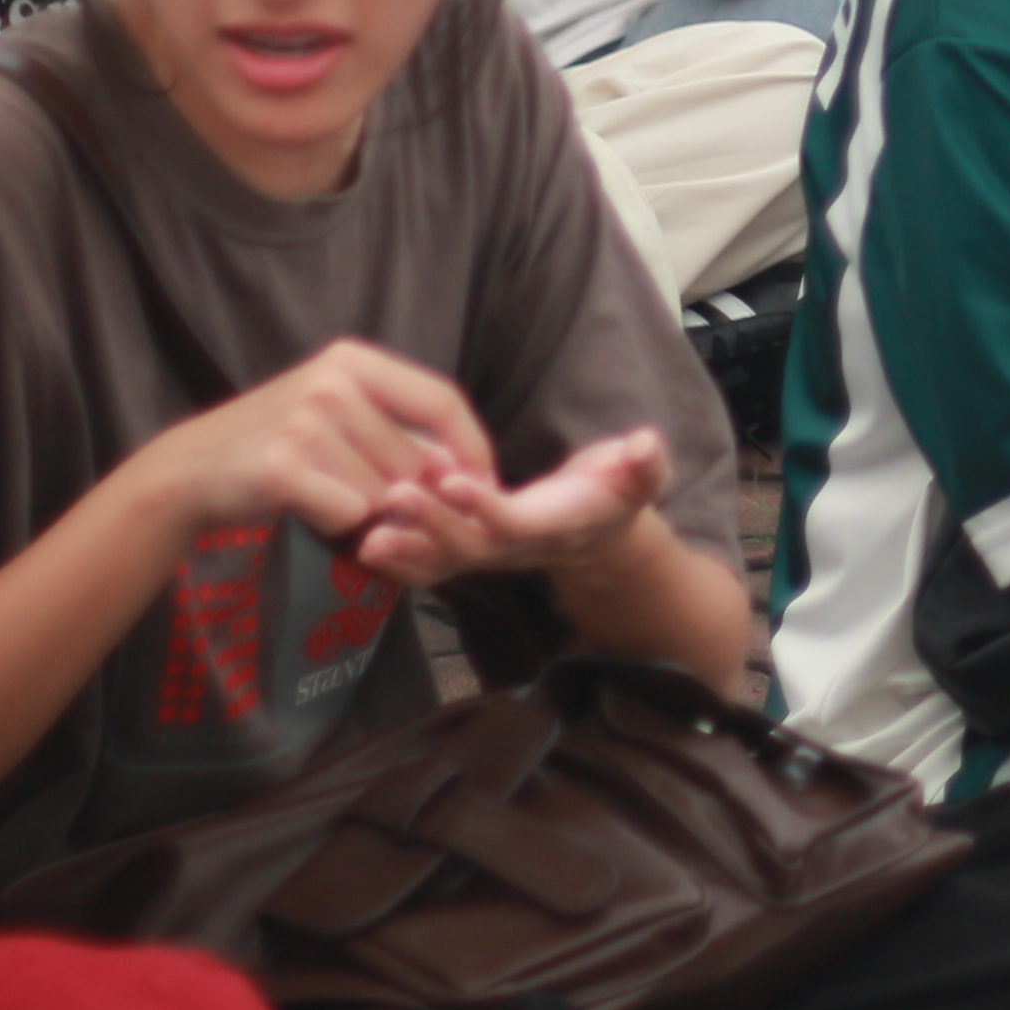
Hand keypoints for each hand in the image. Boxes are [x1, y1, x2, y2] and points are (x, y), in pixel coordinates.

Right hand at [135, 338, 502, 541]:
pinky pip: (350, 513)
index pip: (442, 399)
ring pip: (385, 490)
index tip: (485, 481)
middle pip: (416, 456)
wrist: (190, 470)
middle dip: (411, 493)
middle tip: (377, 500)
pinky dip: (339, 524)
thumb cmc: (277, 442)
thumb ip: (395, 425)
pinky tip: (311, 510)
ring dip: (370, 510)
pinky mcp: (283, 468)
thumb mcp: (336, 410)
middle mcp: (331, 382)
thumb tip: (459, 465)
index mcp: (352, 359)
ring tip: (330, 496)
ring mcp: (305, 423)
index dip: (472, 445)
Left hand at [351, 425, 676, 588]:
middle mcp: (519, 547)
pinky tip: (363, 544)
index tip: (452, 481)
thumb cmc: (619, 493)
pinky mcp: (472, 550)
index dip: (484, 506)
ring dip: (406, 548)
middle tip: (395, 496)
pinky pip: (432, 563)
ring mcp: (492, 554)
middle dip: (433, 524)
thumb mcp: (643, 475)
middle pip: (470, 546)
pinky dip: (399, 560)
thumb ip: (646, 463)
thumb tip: (646, 445)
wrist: (601, 532)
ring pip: (444, 560)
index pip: (515, 521)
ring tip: (367, 532)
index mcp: (556, 525)